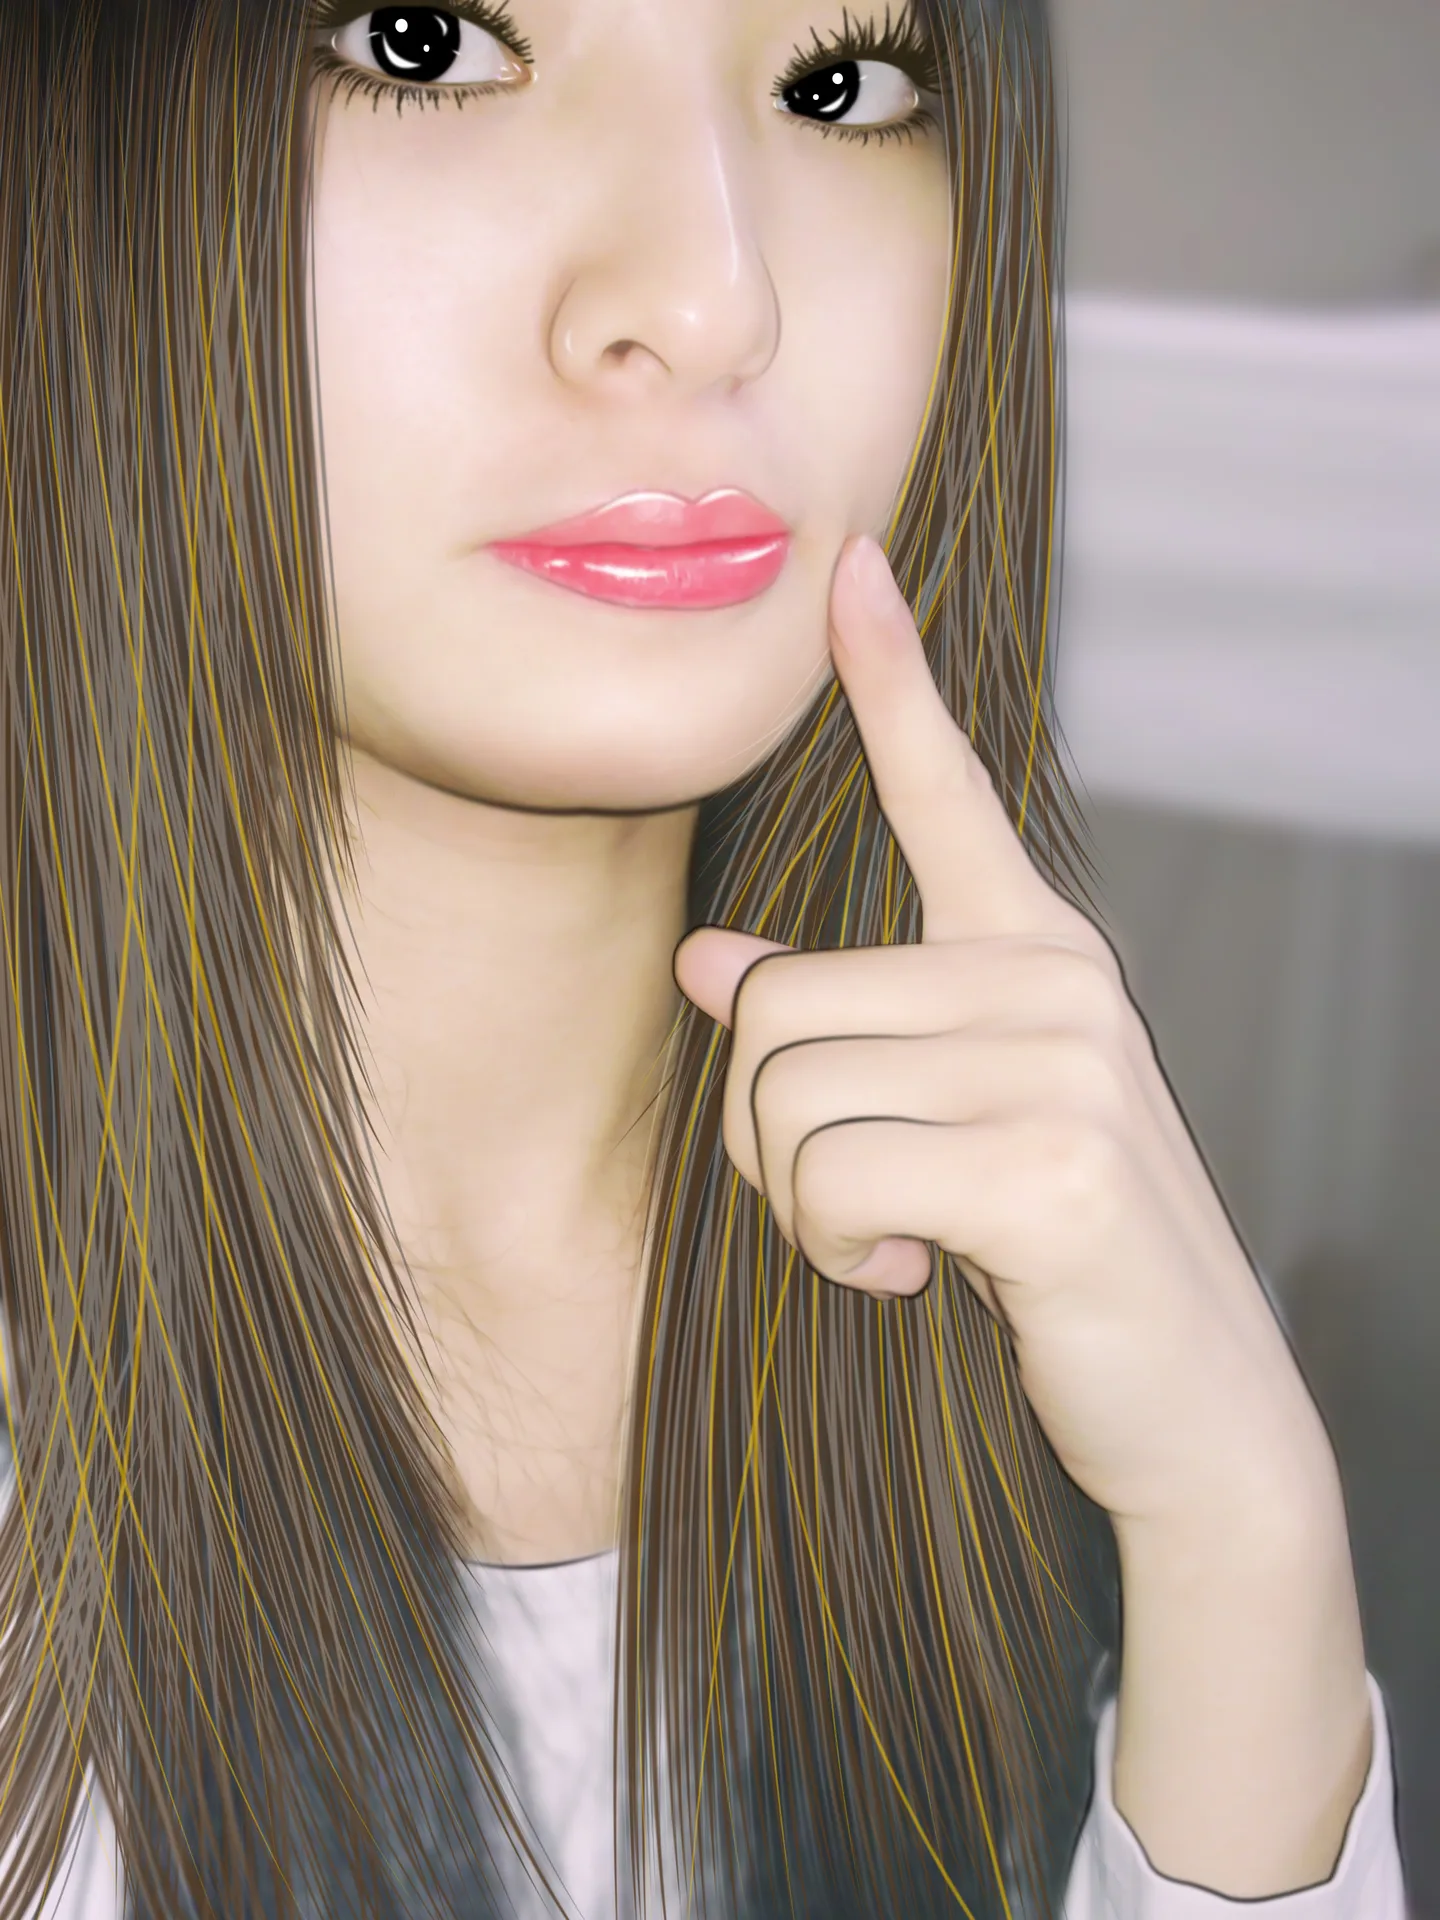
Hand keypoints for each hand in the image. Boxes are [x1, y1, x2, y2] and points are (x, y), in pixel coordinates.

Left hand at [675, 536, 1331, 1533]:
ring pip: (787, 1096)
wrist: (1189, 1403)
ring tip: (900, 1238)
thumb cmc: (1048, 1251)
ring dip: (802, 1203)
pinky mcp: (1052, 1160)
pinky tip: (923, 1275)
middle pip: (774, 1006)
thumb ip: (846, 1030)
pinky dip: (838, 1248)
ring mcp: (1063, 1060)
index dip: (892, 678)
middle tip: (857, 1203)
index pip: (947, 790)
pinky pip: (831, 1177)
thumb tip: (708, 961)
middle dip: (768, 1137)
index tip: (850, 565)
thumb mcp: (944, 1120)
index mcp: (1032, 951)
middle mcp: (1053, 978)